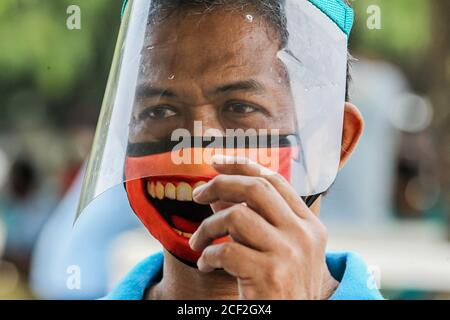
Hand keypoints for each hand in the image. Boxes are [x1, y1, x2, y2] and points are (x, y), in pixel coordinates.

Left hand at [189, 155, 337, 299]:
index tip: (217, 161)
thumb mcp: (277, 250)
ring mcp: (289, 254)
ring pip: (237, 216)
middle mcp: (303, 235)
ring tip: (198, 242)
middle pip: (256, 189)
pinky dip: (208, 255)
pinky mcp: (270, 275)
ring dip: (207, 227)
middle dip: (220, 184)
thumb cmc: (281, 286)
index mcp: (309, 224)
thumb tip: (218, 194)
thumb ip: (253, 219)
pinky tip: (206, 265)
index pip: (275, 181)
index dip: (243, 166)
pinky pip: (226, 250)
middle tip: (197, 193)